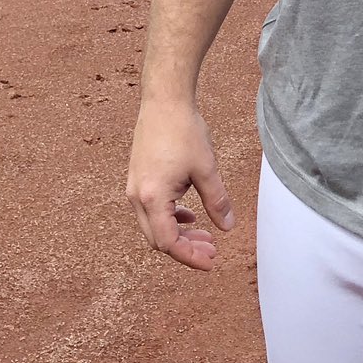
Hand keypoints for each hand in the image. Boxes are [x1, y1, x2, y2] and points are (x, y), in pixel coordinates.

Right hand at [126, 97, 234, 270]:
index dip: (189, 256)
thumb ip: (217, 201)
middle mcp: (137, 197)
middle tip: (212, 251)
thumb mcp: (207, 168)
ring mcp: (135, 188)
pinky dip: (170, 218)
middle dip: (185, 249)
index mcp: (152, 197)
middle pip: (158, 239)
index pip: (168, 242)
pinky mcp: (138, 179)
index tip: (211, 261)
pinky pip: (151, 210)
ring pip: (154, 225)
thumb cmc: (183, 130)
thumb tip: (228, 227)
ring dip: (178, 234)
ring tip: (205, 236)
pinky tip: (190, 215)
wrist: (163, 100)